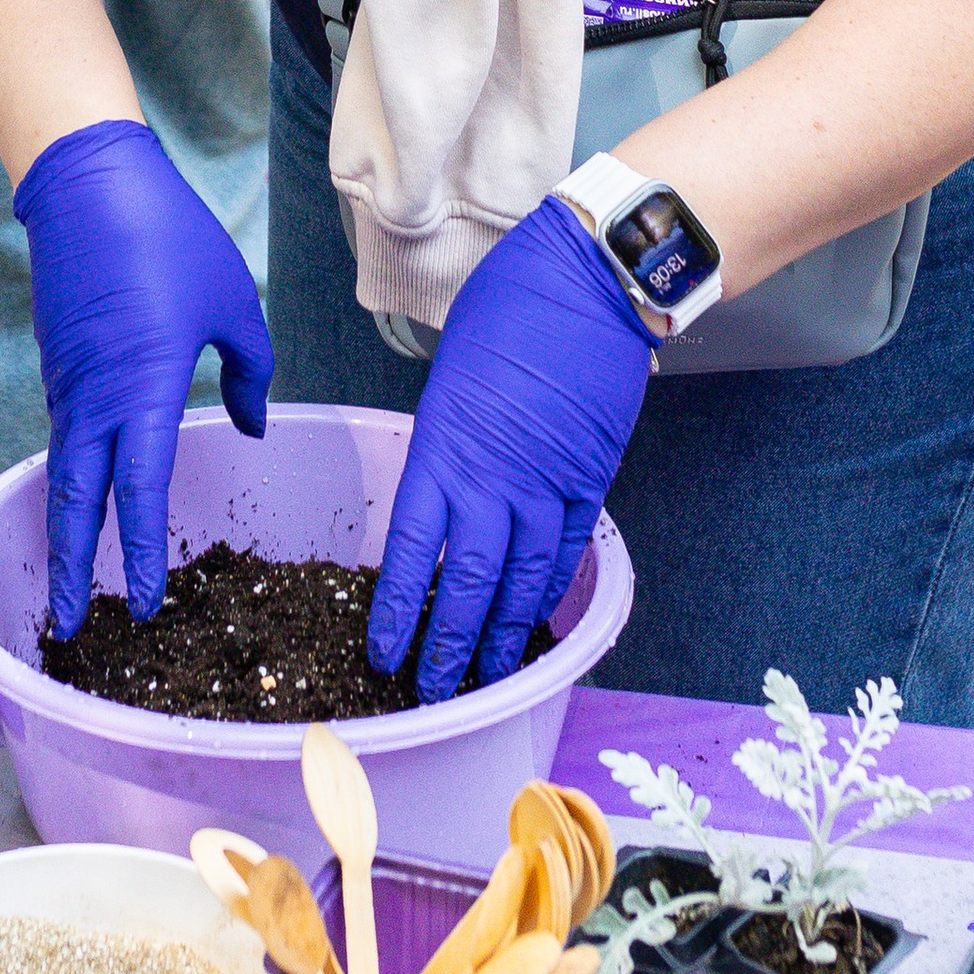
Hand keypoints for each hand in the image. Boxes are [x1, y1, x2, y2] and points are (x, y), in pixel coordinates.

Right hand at [16, 118, 272, 634]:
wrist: (87, 182)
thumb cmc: (169, 239)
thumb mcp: (232, 305)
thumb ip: (250, 372)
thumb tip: (252, 425)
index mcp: (141, 391)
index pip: (137, 494)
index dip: (138, 554)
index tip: (142, 606)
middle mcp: (93, 399)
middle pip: (75, 501)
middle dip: (71, 567)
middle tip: (70, 624)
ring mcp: (67, 381)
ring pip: (65, 470)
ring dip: (67, 526)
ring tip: (73, 575)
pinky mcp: (58, 362)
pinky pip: (65, 433)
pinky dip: (71, 475)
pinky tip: (86, 492)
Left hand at [368, 198, 648, 703]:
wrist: (585, 282)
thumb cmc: (506, 311)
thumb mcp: (450, 378)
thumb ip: (444, 444)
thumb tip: (439, 492)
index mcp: (443, 448)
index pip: (411, 552)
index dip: (397, 612)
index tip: (381, 654)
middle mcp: (494, 480)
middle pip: (467, 583)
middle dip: (446, 646)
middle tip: (428, 691)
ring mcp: (549, 485)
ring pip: (520, 582)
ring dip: (499, 637)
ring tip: (482, 679)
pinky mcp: (592, 480)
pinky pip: (566, 553)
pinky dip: (547, 594)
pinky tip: (534, 623)